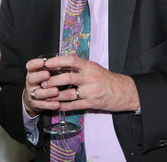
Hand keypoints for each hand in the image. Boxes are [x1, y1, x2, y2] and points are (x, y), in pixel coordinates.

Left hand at [25, 55, 139, 115]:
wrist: (124, 92)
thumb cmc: (107, 78)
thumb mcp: (94, 67)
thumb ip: (80, 66)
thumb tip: (62, 62)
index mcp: (89, 67)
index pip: (71, 60)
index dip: (57, 61)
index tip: (47, 63)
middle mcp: (89, 78)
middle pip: (67, 78)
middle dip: (52, 81)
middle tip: (42, 82)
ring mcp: (90, 92)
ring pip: (68, 94)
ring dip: (55, 95)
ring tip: (45, 95)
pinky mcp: (91, 103)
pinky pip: (74, 106)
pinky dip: (63, 106)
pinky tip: (56, 106)